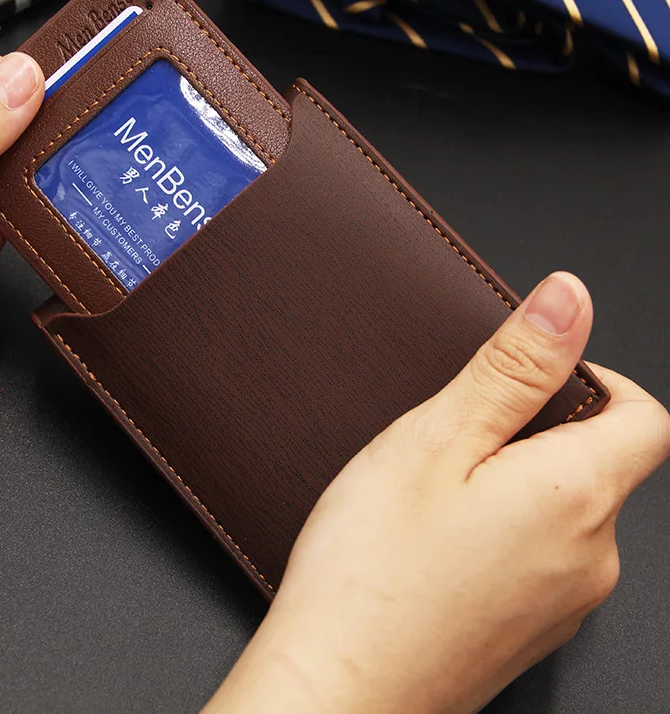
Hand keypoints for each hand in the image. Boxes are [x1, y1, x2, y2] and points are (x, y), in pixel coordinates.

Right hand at [204, 272, 669, 713]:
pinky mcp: (531, 634)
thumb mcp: (437, 440)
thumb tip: (568, 299)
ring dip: (514, 482)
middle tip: (454, 436)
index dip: (595, 379)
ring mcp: (565, 606)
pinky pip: (539, 558)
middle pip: (599, 463)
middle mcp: (593, 558)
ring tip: (433, 493)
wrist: (335, 691)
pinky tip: (434, 544)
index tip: (533, 375)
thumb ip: (514, 367)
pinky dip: (501, 532)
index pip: (643, 415)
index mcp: (578, 496)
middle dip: (536, 431)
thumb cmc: (370, 570)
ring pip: (564, 511)